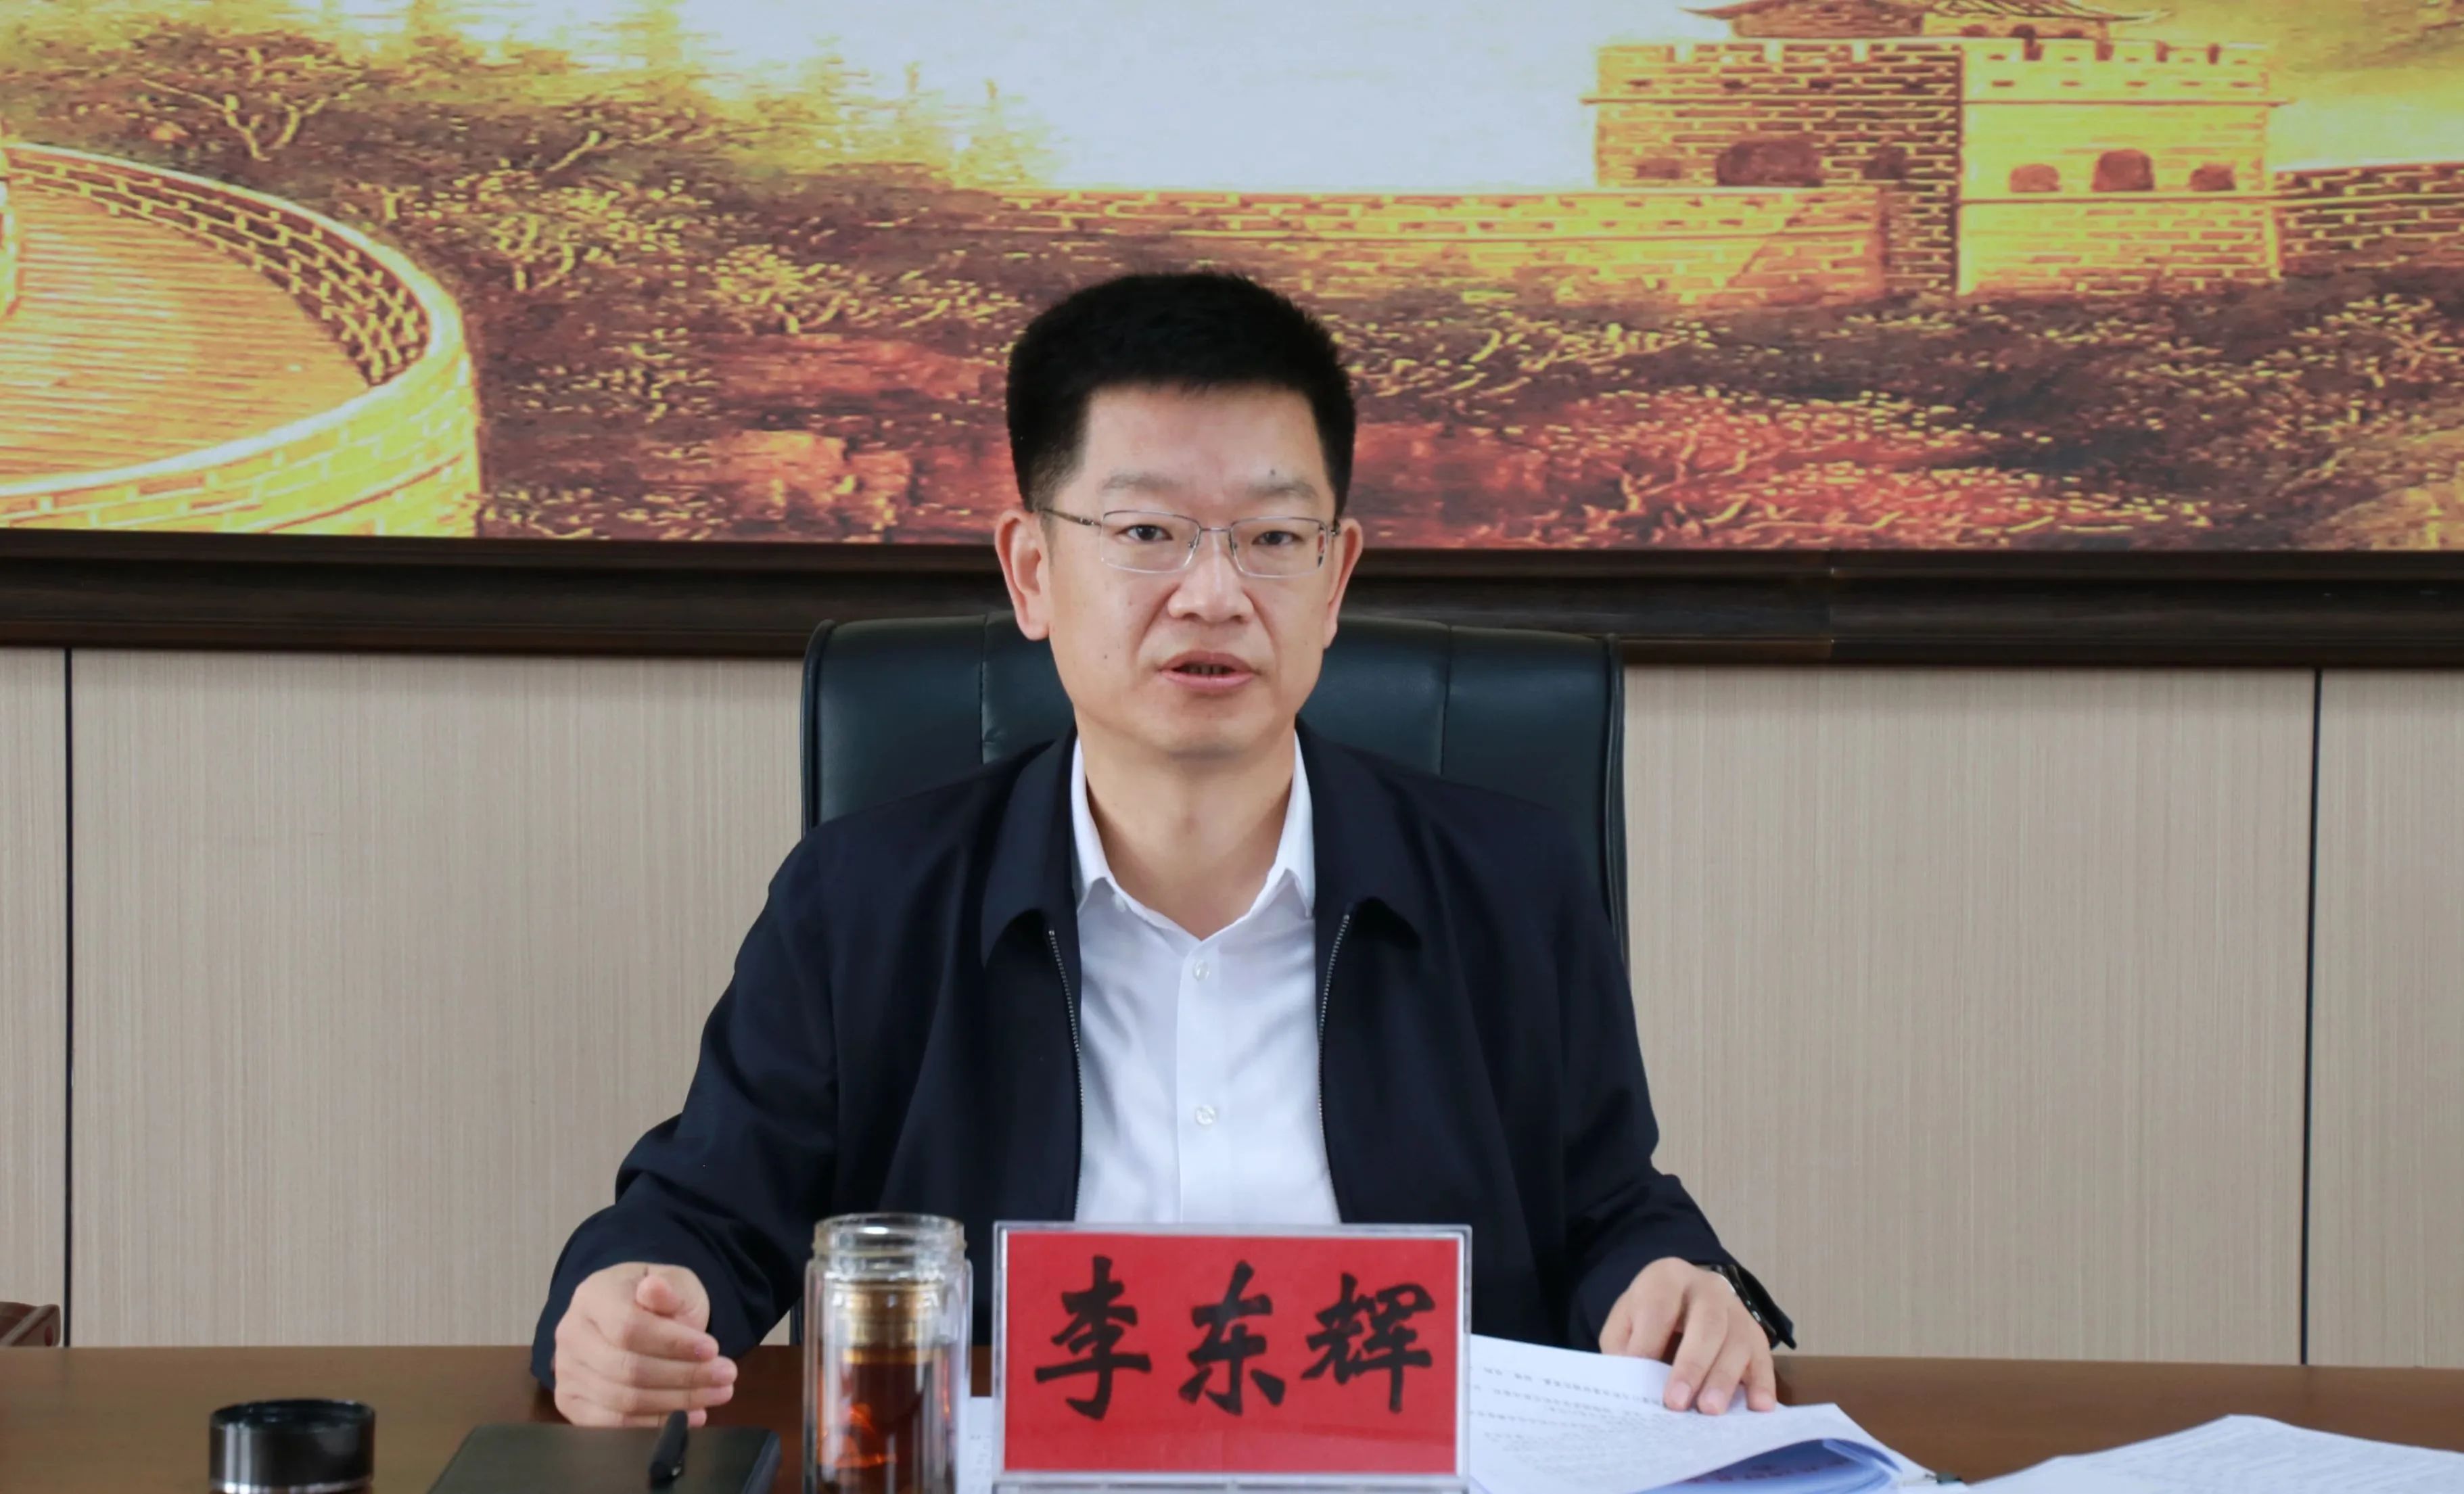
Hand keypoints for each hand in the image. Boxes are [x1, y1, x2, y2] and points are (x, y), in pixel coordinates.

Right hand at [552, 1263, 737, 1427]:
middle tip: (727, 1376)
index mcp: (592, 1297)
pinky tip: (687, 1417)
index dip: (673, 1343)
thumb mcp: (672, 1282)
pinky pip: (612, 1425)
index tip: (713, 1349)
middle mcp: (571, 1335)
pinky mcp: (571, 1403)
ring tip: (717, 1394)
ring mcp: (567, 1372)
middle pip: (627, 1369)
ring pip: (623, 1401)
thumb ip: (668, 1288)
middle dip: (684, 1376)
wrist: (629, 1314)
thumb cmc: (656, 1299)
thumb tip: (656, 1288)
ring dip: (676, 1403)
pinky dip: (653, 1425)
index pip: (629, 1328)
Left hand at [1598, 1257, 1776, 1414]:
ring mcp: (1736, 1309)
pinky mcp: (1755, 1333)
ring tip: (1709, 1410)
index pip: (1659, 1308)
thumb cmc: (1649, 1316)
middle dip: (1692, 1365)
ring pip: (1738, 1340)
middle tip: (1677, 1403)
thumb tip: (1630, 1386)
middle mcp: (1707, 1288)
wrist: (1683, 1298)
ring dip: (1723, 1378)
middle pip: (1707, 1323)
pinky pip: (1763, 1356)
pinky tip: (1758, 1406)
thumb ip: (1623, 1348)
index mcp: (1667, 1278)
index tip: (1639, 1381)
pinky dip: (1762, 1383)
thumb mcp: (1624, 1321)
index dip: (1648, 1344)